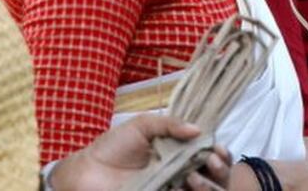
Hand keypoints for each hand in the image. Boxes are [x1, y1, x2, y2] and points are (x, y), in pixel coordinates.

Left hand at [49, 115, 230, 190]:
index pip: (208, 152)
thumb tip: (198, 129)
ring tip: (194, 177)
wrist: (87, 170)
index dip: (219, 152)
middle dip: (220, 169)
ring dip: (207, 183)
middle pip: (213, 173)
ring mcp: (172, 186)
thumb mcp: (142, 125)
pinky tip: (185, 186)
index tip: (219, 150)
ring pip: (203, 189)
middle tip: (211, 162)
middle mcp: (180, 169)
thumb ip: (170, 124)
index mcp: (178, 149)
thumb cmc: (113, 145)